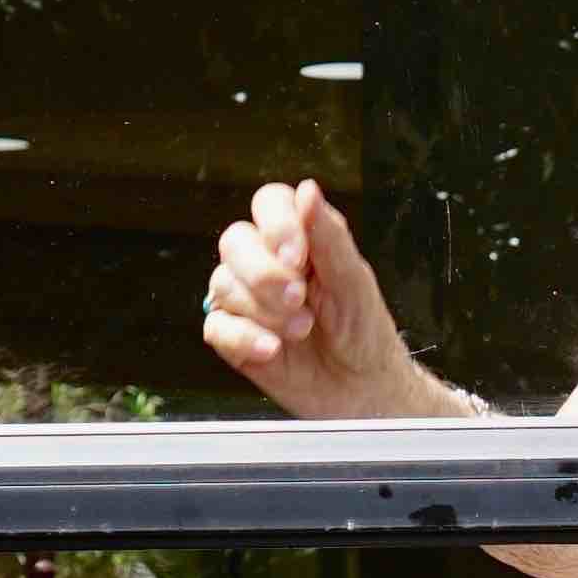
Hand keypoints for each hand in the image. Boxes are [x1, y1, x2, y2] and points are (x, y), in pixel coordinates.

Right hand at [204, 177, 415, 422]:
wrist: (359, 387)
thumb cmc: (361, 328)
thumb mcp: (354, 280)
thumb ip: (329, 236)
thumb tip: (308, 190)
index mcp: (296, 238)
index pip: (268, 203)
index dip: (277, 225)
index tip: (298, 257)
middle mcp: (263, 261)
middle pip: (235, 241)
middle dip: (267, 275)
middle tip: (300, 300)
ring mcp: (244, 298)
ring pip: (223, 284)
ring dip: (265, 311)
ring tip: (302, 330)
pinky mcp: (231, 335)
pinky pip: (217, 326)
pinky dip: (246, 338)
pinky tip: (274, 349)